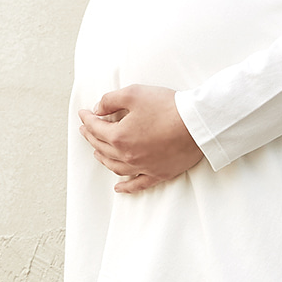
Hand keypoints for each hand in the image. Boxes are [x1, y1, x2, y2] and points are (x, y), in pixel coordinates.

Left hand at [78, 89, 199, 191]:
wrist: (198, 124)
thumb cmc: (168, 107)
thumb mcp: (134, 93)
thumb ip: (110, 100)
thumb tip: (97, 109)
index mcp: (119, 136)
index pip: (95, 127)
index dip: (87, 118)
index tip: (84, 113)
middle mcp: (127, 155)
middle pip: (102, 147)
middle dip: (91, 136)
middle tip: (87, 129)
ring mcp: (143, 167)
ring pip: (115, 167)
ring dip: (103, 159)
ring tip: (97, 152)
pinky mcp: (158, 173)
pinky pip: (137, 184)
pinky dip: (126, 187)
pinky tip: (119, 188)